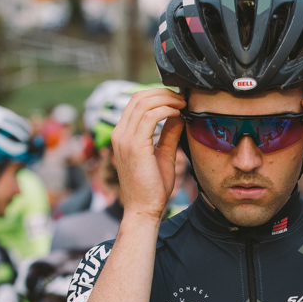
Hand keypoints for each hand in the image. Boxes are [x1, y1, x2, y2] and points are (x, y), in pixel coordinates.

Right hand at [111, 88, 184, 219]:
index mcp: (123, 135)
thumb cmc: (153, 186)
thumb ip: (168, 133)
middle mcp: (120, 134)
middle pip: (138, 97)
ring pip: (144, 103)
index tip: (177, 99)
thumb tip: (178, 114)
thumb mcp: (163, 153)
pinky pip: (150, 117)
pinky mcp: (134, 146)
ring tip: (182, 104)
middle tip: (182, 98)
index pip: (136, 102)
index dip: (157, 95)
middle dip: (163, 93)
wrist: (144, 209)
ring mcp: (125, 139)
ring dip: (166, 99)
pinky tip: (178, 113)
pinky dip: (166, 110)